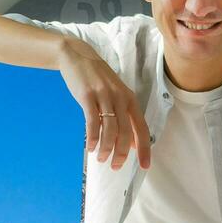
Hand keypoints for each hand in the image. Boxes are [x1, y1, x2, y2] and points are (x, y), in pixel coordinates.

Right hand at [58, 39, 151, 170]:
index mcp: (130, 99)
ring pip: (109, 129)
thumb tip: (131, 143)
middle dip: (121, 153)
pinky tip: (90, 147)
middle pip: (126, 132)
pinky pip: (92, 122)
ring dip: (106, 148)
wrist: (76, 55)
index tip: (145, 166)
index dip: (144, 148)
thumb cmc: (96, 79)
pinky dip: (93, 138)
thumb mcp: (115, 94)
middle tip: (115, 166)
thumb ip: (124, 116)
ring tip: (101, 159)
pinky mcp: (87, 96)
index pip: (142, 128)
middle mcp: (120, 98)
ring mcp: (104, 96)